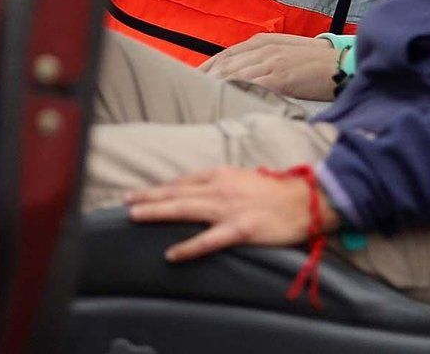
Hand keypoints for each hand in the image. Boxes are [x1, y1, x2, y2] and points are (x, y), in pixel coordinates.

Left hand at [127, 167, 336, 261]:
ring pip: (185, 209)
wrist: (304, 201)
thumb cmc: (275, 191)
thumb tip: (196, 189)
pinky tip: (171, 254)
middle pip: (176, 192)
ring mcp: (229, 209)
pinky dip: (188, 247)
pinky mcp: (240, 229)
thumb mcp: (242, 178)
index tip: (141, 193)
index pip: (183, 180)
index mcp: (221, 174)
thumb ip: (219, 182)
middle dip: (148, 196)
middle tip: (126, 200)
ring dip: (157, 212)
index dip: (160, 187)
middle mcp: (220, 188)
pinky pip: (208, 240)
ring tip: (135, 216)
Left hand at [199, 33, 340, 100]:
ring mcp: (271, 62)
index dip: (207, 66)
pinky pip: (250, 84)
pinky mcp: (280, 77)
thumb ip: (264, 58)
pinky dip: (234, 91)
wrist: (341, 64)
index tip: (192, 77)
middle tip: (187, 91)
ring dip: (214, 86)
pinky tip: (222, 100)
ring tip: (198, 99)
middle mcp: (263, 49)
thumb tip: (244, 73)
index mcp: (263, 42)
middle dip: (204, 77)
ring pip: (233, 73)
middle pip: (224, 63)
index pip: (226, 54)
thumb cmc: (315, 63)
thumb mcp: (285, 53)